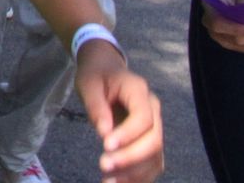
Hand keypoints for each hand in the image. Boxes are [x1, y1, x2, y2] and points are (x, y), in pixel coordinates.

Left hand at [74, 42, 163, 182]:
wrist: (105, 71)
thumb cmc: (96, 76)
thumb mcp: (88, 84)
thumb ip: (96, 106)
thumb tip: (104, 133)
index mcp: (139, 91)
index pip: (144, 117)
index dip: (129, 134)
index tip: (106, 145)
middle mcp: (153, 110)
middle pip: (154, 140)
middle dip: (131, 157)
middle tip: (104, 166)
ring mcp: (155, 127)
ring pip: (155, 157)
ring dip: (134, 173)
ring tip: (108, 181)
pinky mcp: (149, 142)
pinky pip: (150, 164)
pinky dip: (137, 177)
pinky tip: (117, 182)